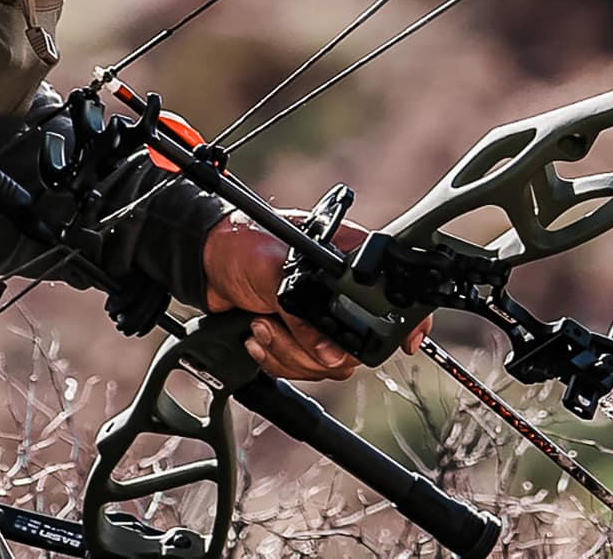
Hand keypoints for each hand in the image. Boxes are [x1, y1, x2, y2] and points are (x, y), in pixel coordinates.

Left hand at [202, 213, 433, 383]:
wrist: (205, 261)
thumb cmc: (242, 244)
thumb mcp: (273, 268)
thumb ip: (303, 311)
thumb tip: (329, 352)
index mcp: (347, 257)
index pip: (391, 291)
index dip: (406, 320)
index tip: (406, 343)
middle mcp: (340, 289)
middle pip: (357, 344)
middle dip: (315, 348)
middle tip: (279, 327)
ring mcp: (319, 315)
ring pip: (328, 363)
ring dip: (289, 353)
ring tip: (262, 327)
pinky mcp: (297, 335)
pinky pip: (302, 368)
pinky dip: (277, 360)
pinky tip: (258, 336)